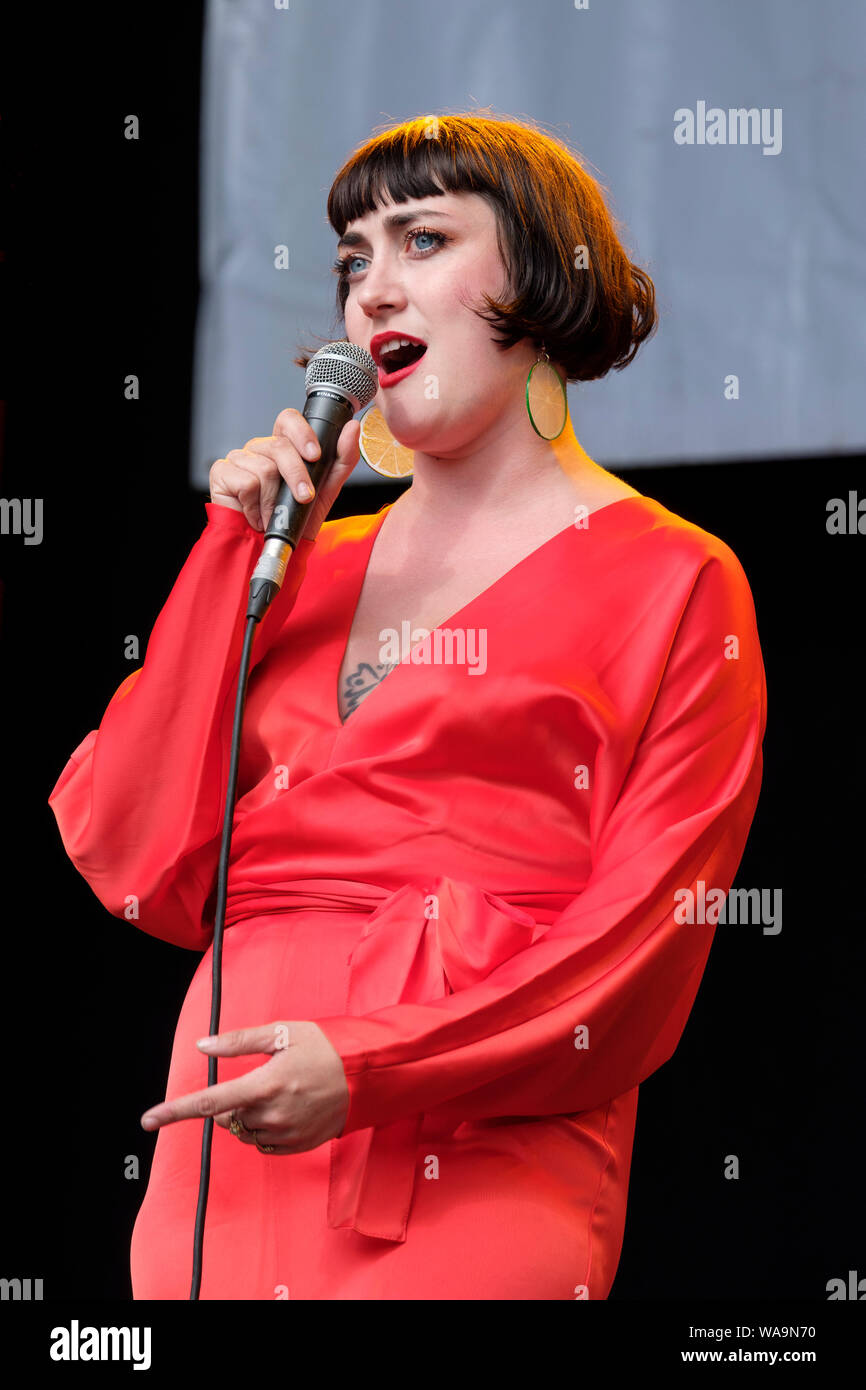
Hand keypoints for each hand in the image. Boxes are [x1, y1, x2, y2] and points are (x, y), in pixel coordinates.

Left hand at [139, 1020, 349, 1153]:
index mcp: (264, 1084)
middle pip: (229, 1117)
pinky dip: (265, 1127)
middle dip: (233, 1101)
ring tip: (278, 1091)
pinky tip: (286, 1108)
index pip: (209, 1102)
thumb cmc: (324, 1047)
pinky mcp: (298, 1145)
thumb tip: (202, 1045)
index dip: (175, 1110)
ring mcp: (286, 1133)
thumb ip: (238, 1041)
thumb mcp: (281, 1033)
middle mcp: (272, 1114)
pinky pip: (264, 1142)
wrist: (367, 1074)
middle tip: (259, 1079)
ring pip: (245, 1131)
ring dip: (248, 1115)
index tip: (148, 1119)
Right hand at [209, 407, 361, 541]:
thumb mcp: (327, 488)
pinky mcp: (222, 473)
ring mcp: (239, 458)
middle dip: (297, 475)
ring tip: (274, 515)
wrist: (274, 550)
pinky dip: (255, 506)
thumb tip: (352, 428)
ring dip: (275, 501)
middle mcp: (260, 448)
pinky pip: (246, 483)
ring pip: (264, 468)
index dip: (302, 432)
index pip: (288, 420)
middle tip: (304, 497)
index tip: (315, 455)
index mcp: (282, 446)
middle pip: (279, 445)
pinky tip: (256, 515)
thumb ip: (342, 458)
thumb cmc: (296, 518)